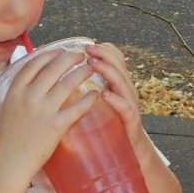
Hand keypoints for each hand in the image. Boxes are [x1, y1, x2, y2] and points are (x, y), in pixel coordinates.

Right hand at [0, 49, 97, 183]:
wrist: (7, 164)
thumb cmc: (1, 143)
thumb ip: (5, 103)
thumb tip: (9, 99)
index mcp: (14, 92)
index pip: (34, 63)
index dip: (49, 54)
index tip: (60, 50)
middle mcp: (29, 96)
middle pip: (54, 67)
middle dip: (70, 57)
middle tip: (80, 56)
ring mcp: (44, 110)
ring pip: (68, 82)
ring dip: (82, 72)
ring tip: (90, 69)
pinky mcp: (57, 125)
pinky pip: (77, 107)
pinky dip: (89, 98)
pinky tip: (95, 94)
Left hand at [85, 42, 148, 156]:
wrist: (128, 147)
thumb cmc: (110, 122)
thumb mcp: (101, 99)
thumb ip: (90, 86)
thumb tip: (63, 76)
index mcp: (118, 82)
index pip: (116, 58)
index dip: (103, 49)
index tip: (85, 44)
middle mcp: (126, 88)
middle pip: (118, 65)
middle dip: (103, 54)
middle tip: (87, 49)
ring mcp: (129, 102)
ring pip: (122, 81)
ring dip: (107, 71)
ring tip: (93, 65)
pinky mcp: (130, 119)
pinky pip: (125, 107)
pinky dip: (115, 99)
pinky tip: (104, 94)